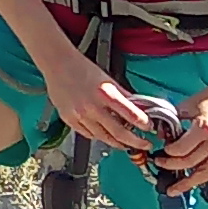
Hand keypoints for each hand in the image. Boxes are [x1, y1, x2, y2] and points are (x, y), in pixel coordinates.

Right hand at [45, 58, 163, 156]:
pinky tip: (105, 135)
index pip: (131, 115)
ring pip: (104, 137)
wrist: (58, 64)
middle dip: (136, 142)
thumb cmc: (82, 68)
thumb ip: (124, 95)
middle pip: (119, 133)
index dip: (144, 124)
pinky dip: (99, 137)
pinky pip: (88, 135)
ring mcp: (80, 115)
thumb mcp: (108, 79)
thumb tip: (139, 108)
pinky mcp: (69, 119)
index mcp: (106, 94)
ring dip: (118, 143)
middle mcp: (93, 107)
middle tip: (144, 144)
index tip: (149, 128)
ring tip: (126, 144)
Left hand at [153, 82, 207, 188]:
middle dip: (172, 167)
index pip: (181, 150)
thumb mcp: (189, 105)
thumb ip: (174, 121)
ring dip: (188, 183)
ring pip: (205, 173)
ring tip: (175, 190)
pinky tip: (194, 180)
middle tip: (160, 165)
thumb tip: (160, 134)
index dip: (168, 153)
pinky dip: (203, 176)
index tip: (161, 151)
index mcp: (205, 129)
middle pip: (190, 163)